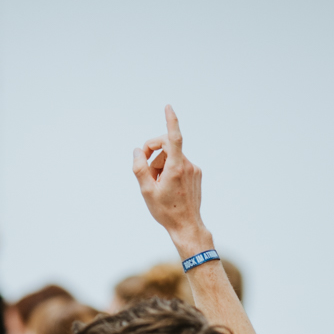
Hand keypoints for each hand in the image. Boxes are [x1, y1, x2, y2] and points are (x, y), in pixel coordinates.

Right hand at [132, 105, 212, 258]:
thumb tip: (137, 151)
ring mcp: (194, 169)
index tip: (168, 107)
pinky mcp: (196, 174)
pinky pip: (179, 164)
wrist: (187, 226)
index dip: (170, 121)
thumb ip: (139, 168)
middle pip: (166, 148)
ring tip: (157, 185)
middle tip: (144, 170)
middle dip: (153, 155)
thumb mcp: (146, 191)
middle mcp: (188, 165)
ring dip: (160, 166)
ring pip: (171, 157)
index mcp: (176, 168)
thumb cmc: (166, 211)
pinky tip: (167, 187)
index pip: (174, 138)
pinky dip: (169, 170)